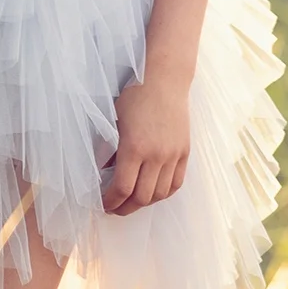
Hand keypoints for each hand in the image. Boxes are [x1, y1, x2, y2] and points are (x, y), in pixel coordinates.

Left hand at [104, 76, 190, 214]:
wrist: (164, 80)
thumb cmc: (134, 96)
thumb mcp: (114, 121)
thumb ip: (109, 149)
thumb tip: (103, 171)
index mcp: (134, 147)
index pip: (122, 188)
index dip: (111, 201)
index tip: (103, 204)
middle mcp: (156, 155)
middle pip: (142, 197)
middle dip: (125, 207)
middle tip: (114, 208)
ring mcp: (173, 155)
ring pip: (160, 194)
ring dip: (145, 203)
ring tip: (132, 202)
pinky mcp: (184, 153)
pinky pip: (176, 183)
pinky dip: (164, 193)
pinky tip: (153, 192)